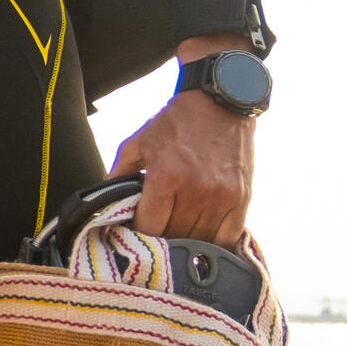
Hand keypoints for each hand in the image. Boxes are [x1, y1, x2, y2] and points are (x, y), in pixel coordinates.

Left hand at [110, 92, 255, 249]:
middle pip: (175, 237)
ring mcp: (222, 197)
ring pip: (200, 241)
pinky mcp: (242, 198)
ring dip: (187, 242)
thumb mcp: (137, 143)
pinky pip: (227, 237)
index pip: (150, 227)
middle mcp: (196, 191)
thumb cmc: (175, 123)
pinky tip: (202, 237)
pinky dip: (214, 242)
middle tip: (157, 230)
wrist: (220, 103)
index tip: (137, 229)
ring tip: (177, 233)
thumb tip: (104, 203)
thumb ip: (118, 174)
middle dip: (162, 237)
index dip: (140, 232)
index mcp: (166, 178)